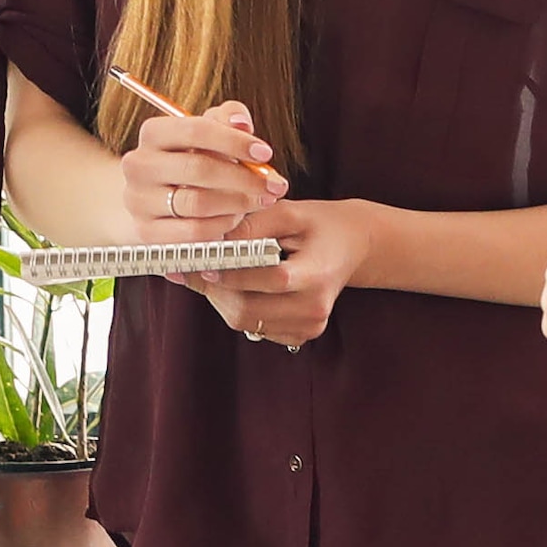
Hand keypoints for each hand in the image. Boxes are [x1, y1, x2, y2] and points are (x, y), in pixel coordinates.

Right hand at [123, 96, 285, 235]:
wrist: (156, 200)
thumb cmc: (191, 161)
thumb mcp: (209, 133)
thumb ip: (228, 118)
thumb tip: (241, 122)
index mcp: (153, 133)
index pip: (196, 130)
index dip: (235, 141)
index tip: (265, 154)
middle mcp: (138, 165)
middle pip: (199, 169)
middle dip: (245, 179)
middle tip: (274, 186)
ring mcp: (138, 201)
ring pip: (198, 204)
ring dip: (237, 204)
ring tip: (255, 202)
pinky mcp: (146, 233)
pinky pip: (194, 233)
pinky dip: (221, 227)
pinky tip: (233, 219)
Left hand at [198, 196, 367, 350]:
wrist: (352, 246)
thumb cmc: (319, 225)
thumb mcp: (289, 212)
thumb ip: (252, 225)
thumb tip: (211, 240)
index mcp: (317, 274)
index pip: (270, 280)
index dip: (232, 275)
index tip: (204, 263)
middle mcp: (315, 307)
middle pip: (250, 311)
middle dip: (216, 291)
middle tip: (195, 269)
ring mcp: (310, 325)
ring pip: (246, 322)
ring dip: (223, 300)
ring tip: (216, 275)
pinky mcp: (303, 334)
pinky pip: (256, 329)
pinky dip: (240, 308)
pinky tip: (241, 288)